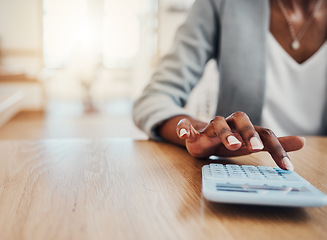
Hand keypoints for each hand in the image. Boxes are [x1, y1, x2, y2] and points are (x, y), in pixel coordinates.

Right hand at [176, 111, 304, 169]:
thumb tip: (302, 141)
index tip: (286, 166)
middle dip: (248, 132)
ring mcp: (210, 127)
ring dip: (224, 132)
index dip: (276, 147)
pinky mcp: (193, 132)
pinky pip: (186, 127)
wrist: (203, 137)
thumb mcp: (253, 144)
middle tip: (255, 147)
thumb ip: (274, 143)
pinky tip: (183, 135)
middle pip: (240, 120)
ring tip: (231, 144)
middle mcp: (229, 124)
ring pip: (216, 123)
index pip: (264, 133)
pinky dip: (184, 129)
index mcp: (245, 128)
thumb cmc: (230, 141)